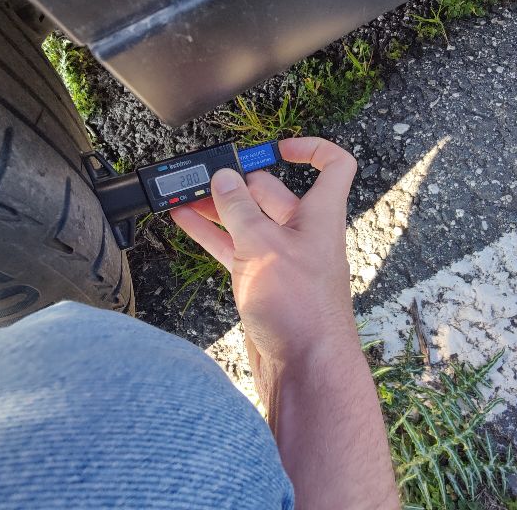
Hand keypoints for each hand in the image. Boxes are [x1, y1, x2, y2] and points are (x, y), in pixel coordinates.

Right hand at [170, 137, 358, 392]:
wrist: (304, 369)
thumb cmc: (301, 309)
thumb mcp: (263, 246)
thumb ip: (239, 209)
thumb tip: (225, 178)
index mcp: (319, 216)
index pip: (333, 166)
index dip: (310, 149)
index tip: (277, 147)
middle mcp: (303, 235)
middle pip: (272, 194)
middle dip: (238, 182)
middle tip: (203, 175)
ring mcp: (281, 260)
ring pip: (248, 222)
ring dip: (217, 207)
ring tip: (183, 194)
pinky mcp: (262, 283)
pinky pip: (235, 249)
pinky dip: (212, 235)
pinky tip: (186, 221)